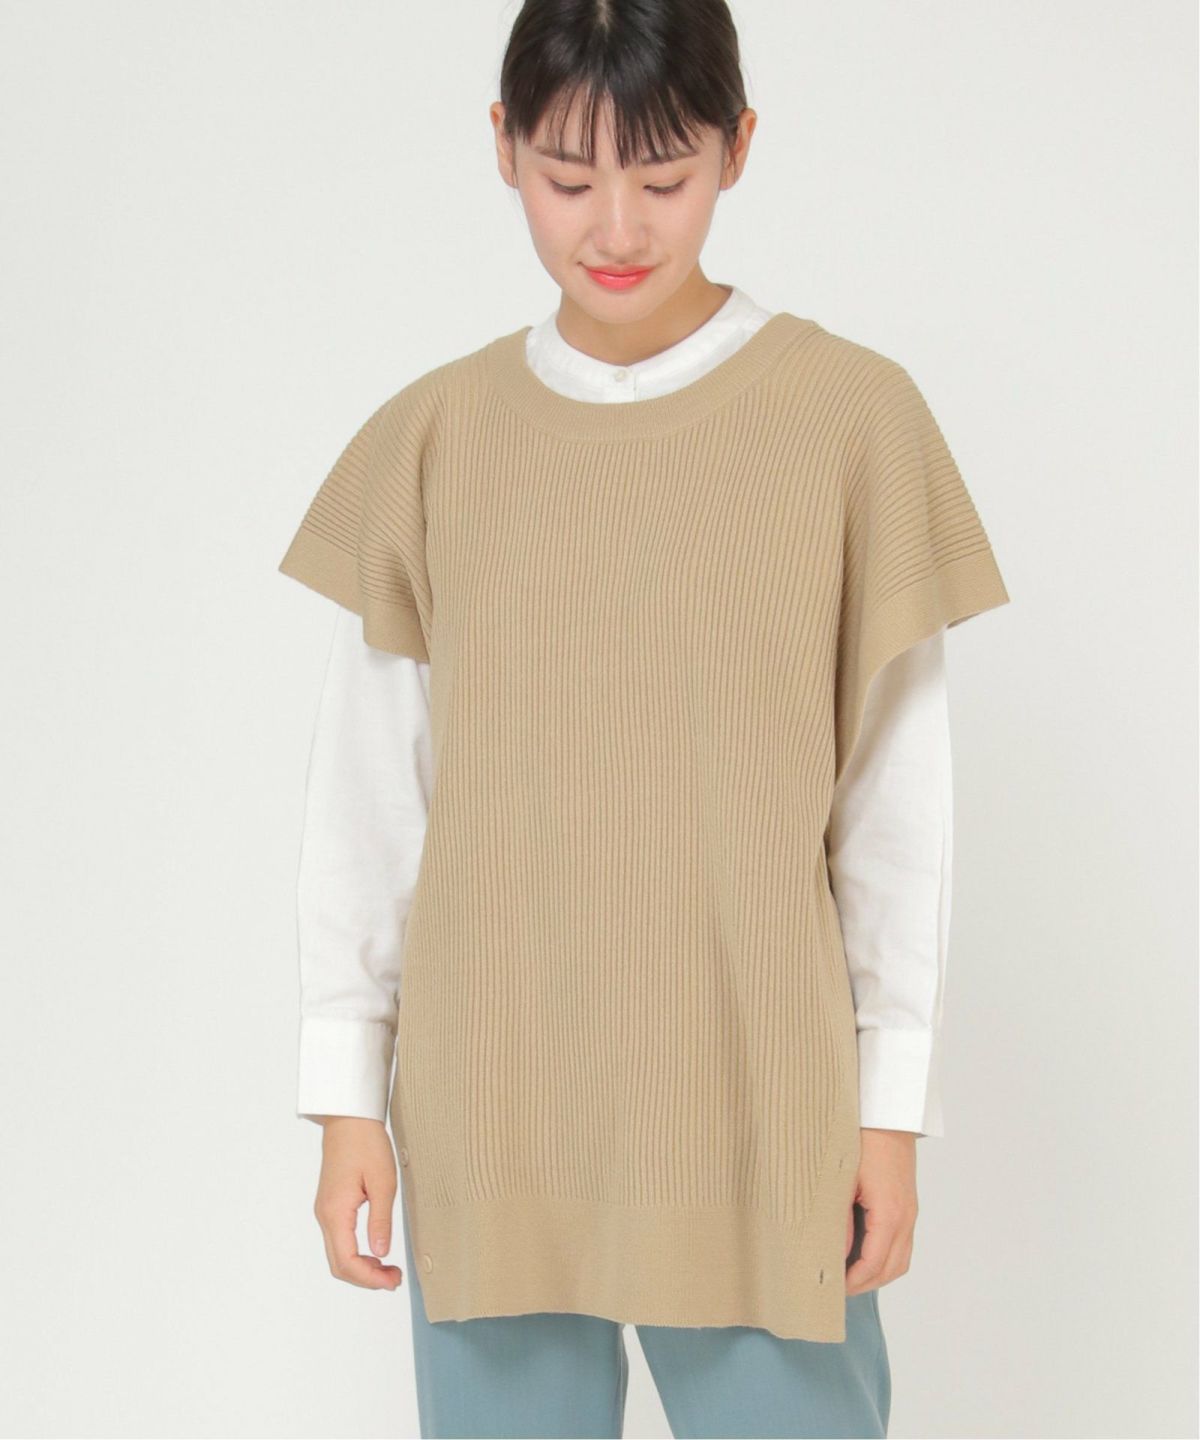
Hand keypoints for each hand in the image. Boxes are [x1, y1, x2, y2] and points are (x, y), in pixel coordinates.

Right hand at [312, 1116, 402, 1289]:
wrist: (349, 1118)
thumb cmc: (366, 1143)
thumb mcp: (383, 1182)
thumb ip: (380, 1220)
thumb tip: (381, 1252)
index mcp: (335, 1212)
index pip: (347, 1262)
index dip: (369, 1278)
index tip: (392, 1281)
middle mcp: (325, 1215)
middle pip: (339, 1264)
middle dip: (366, 1278)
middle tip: (394, 1279)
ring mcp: (325, 1211)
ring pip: (338, 1255)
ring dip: (361, 1267)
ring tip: (388, 1269)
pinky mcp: (331, 1206)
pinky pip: (339, 1241)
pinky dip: (356, 1254)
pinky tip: (375, 1252)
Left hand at [844, 1127, 917, 1295]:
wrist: (888, 1112)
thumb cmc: (862, 1139)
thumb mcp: (843, 1180)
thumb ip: (839, 1220)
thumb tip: (834, 1253)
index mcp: (890, 1213)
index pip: (874, 1264)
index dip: (854, 1282)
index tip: (833, 1290)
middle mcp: (906, 1216)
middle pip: (892, 1268)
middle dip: (866, 1284)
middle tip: (838, 1289)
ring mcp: (910, 1211)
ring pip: (901, 1259)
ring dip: (878, 1273)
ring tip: (849, 1275)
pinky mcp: (908, 1203)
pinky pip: (902, 1242)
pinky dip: (885, 1256)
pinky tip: (863, 1252)